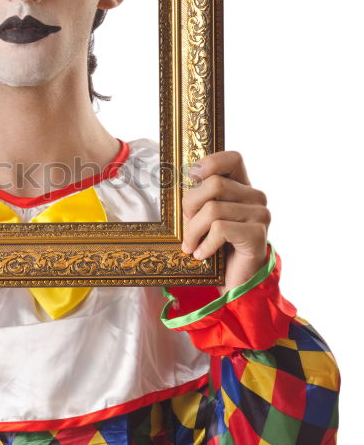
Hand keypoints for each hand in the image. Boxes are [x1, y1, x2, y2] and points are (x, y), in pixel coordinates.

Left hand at [181, 151, 270, 290]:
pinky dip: (205, 244)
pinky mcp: (257, 235)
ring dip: (193, 230)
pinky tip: (202, 255)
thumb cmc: (217, 251)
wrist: (237, 286)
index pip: (233, 158)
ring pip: (213, 208)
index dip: (210, 162)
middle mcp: (256, 198)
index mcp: (243, 189)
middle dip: (190, 206)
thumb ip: (201, 199)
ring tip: (190, 246)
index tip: (191, 176)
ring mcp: (260, 215)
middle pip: (214, 184)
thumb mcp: (205, 220)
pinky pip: (220, 229)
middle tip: (185, 229)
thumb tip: (184, 180)